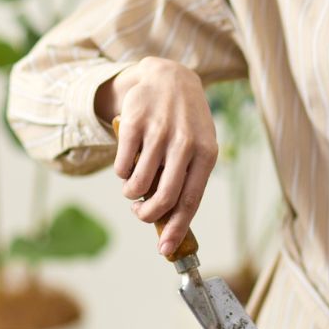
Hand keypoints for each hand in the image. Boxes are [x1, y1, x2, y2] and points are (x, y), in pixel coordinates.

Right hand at [95, 57, 217, 255]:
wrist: (169, 78)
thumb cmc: (186, 125)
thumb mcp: (198, 148)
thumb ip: (187, 180)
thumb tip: (170, 224)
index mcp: (206, 154)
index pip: (190, 200)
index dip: (176, 228)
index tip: (165, 249)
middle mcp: (185, 143)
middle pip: (163, 197)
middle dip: (147, 215)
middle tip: (140, 214)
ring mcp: (159, 132)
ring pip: (138, 184)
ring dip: (131, 194)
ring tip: (133, 188)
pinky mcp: (134, 123)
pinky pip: (122, 165)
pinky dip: (122, 174)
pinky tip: (128, 166)